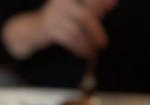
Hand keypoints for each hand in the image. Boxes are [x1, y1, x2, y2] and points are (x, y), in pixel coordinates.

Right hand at [3, 0, 117, 59]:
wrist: (35, 28)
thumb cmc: (61, 17)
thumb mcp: (78, 8)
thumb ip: (95, 6)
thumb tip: (114, 2)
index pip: (90, 2)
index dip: (102, 3)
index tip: (114, 4)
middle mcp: (62, 2)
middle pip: (85, 17)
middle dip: (96, 31)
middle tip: (103, 45)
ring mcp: (55, 15)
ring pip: (76, 31)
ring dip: (86, 44)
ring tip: (92, 53)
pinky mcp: (50, 28)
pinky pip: (68, 40)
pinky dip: (78, 48)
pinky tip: (84, 53)